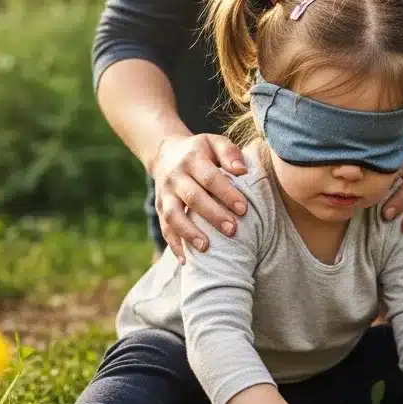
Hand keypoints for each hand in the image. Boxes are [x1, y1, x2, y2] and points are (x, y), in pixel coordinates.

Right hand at [152, 134, 250, 262]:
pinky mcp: (159, 208)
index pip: (210, 178)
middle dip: (213, 215)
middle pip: (193, 198)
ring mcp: (164, 194)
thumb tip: (242, 171)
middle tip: (232, 230)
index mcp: (191, 159)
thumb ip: (229, 153)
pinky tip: (186, 261)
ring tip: (206, 248)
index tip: (244, 209)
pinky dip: (174, 245)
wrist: (165, 153)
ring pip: (173, 215)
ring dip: (189, 233)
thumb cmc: (201, 151)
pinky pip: (164, 228)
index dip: (226, 193)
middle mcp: (175, 176)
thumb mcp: (214, 142)